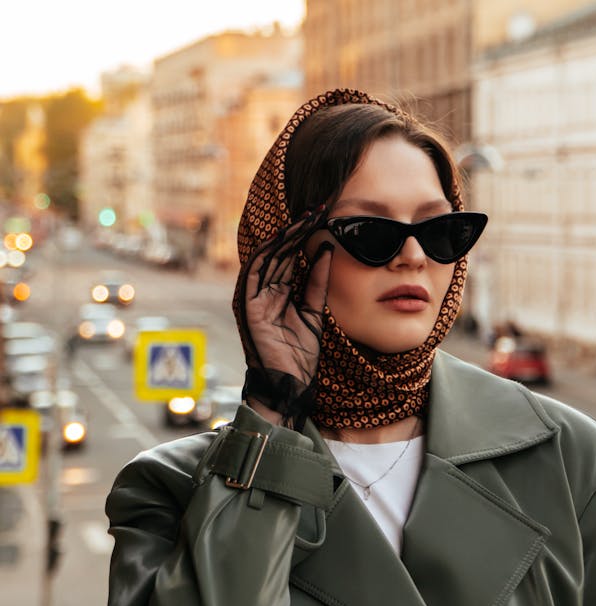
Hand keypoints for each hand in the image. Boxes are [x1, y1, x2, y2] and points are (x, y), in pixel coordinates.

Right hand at [240, 209, 332, 428]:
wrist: (289, 386)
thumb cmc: (299, 356)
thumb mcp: (314, 312)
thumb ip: (316, 282)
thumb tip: (325, 248)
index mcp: (278, 293)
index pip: (290, 256)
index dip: (304, 235)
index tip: (323, 214)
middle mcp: (263, 291)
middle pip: (279, 252)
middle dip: (297, 229)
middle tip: (317, 207)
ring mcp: (253, 298)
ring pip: (267, 257)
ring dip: (285, 236)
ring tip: (304, 217)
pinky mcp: (247, 307)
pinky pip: (255, 274)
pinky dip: (267, 255)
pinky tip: (283, 239)